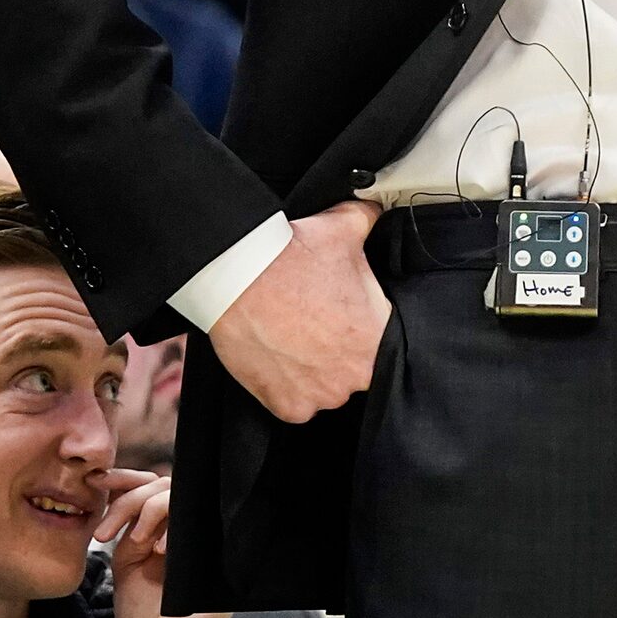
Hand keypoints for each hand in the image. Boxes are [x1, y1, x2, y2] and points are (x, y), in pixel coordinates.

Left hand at [99, 469, 229, 617]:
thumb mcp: (127, 564)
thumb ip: (127, 528)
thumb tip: (117, 490)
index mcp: (167, 532)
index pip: (152, 487)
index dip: (126, 478)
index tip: (97, 482)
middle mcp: (188, 532)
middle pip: (163, 485)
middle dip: (129, 499)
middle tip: (106, 533)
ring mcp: (205, 541)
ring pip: (178, 495)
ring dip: (148, 510)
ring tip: (137, 544)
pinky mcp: (217, 554)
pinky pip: (199, 520)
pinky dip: (174, 527)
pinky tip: (161, 551)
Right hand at [206, 200, 387, 423]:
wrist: (239, 276)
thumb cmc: (294, 255)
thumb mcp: (345, 228)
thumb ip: (371, 220)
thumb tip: (377, 210)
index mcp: (377, 339)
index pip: (378, 344)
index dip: (357, 328)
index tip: (338, 315)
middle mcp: (354, 377)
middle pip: (351, 370)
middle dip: (334, 351)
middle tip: (311, 324)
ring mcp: (320, 396)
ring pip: (322, 388)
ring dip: (310, 371)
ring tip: (289, 337)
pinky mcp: (288, 407)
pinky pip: (293, 403)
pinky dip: (283, 385)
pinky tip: (275, 356)